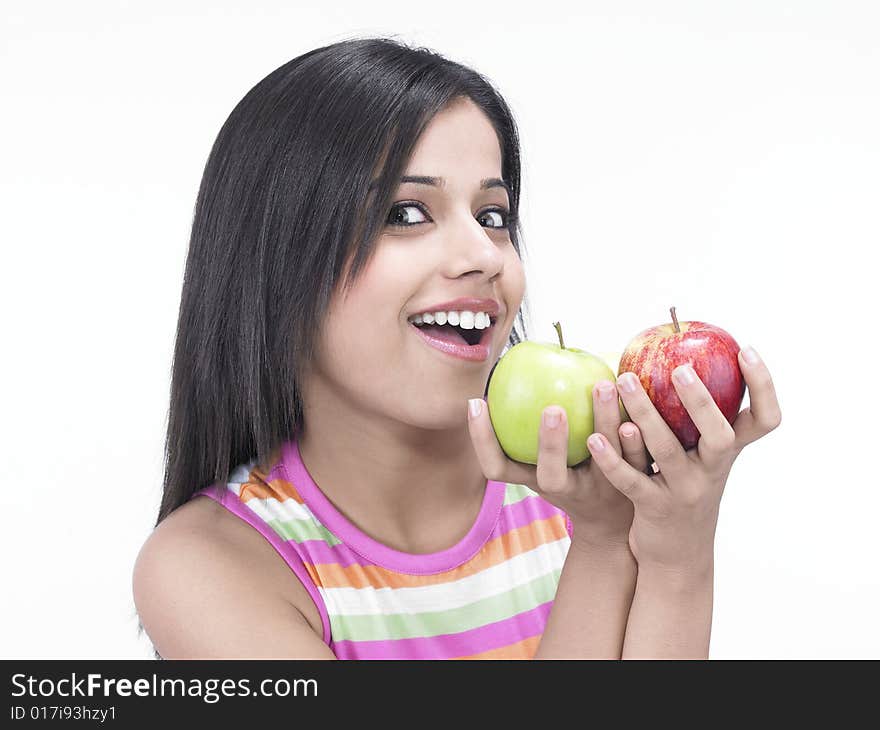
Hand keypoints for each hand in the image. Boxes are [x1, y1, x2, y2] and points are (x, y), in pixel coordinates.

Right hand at [467, 379, 652, 548]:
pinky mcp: (633, 488)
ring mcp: (600, 491)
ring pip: (603, 462)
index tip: (476, 401)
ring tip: (602, 385)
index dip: (482, 440)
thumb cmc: (570, 474)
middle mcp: (564, 490)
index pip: (497, 468)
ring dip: (603, 421)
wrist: (615, 521)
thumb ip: (526, 427)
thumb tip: (513, 369)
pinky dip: (636, 438)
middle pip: (550, 475)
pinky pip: (636, 462)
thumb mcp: (544, 459)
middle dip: (549, 443)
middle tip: (551, 408)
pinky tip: (635, 412)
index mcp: (534, 480)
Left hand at [585, 347, 781, 573]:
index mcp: (728, 454)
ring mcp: (686, 492)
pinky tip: (593, 438)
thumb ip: (694, 419)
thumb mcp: (700, 457)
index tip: (747, 350)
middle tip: (679, 369)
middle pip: (720, 436)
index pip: (765, 420)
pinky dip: (612, 459)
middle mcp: (714, 472)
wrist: (677, 555)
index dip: (763, 386)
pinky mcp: (654, 509)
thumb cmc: (684, 489)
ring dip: (644, 415)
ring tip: (623, 382)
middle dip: (701, 401)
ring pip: (667, 451)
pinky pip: (631, 480)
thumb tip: (677, 355)